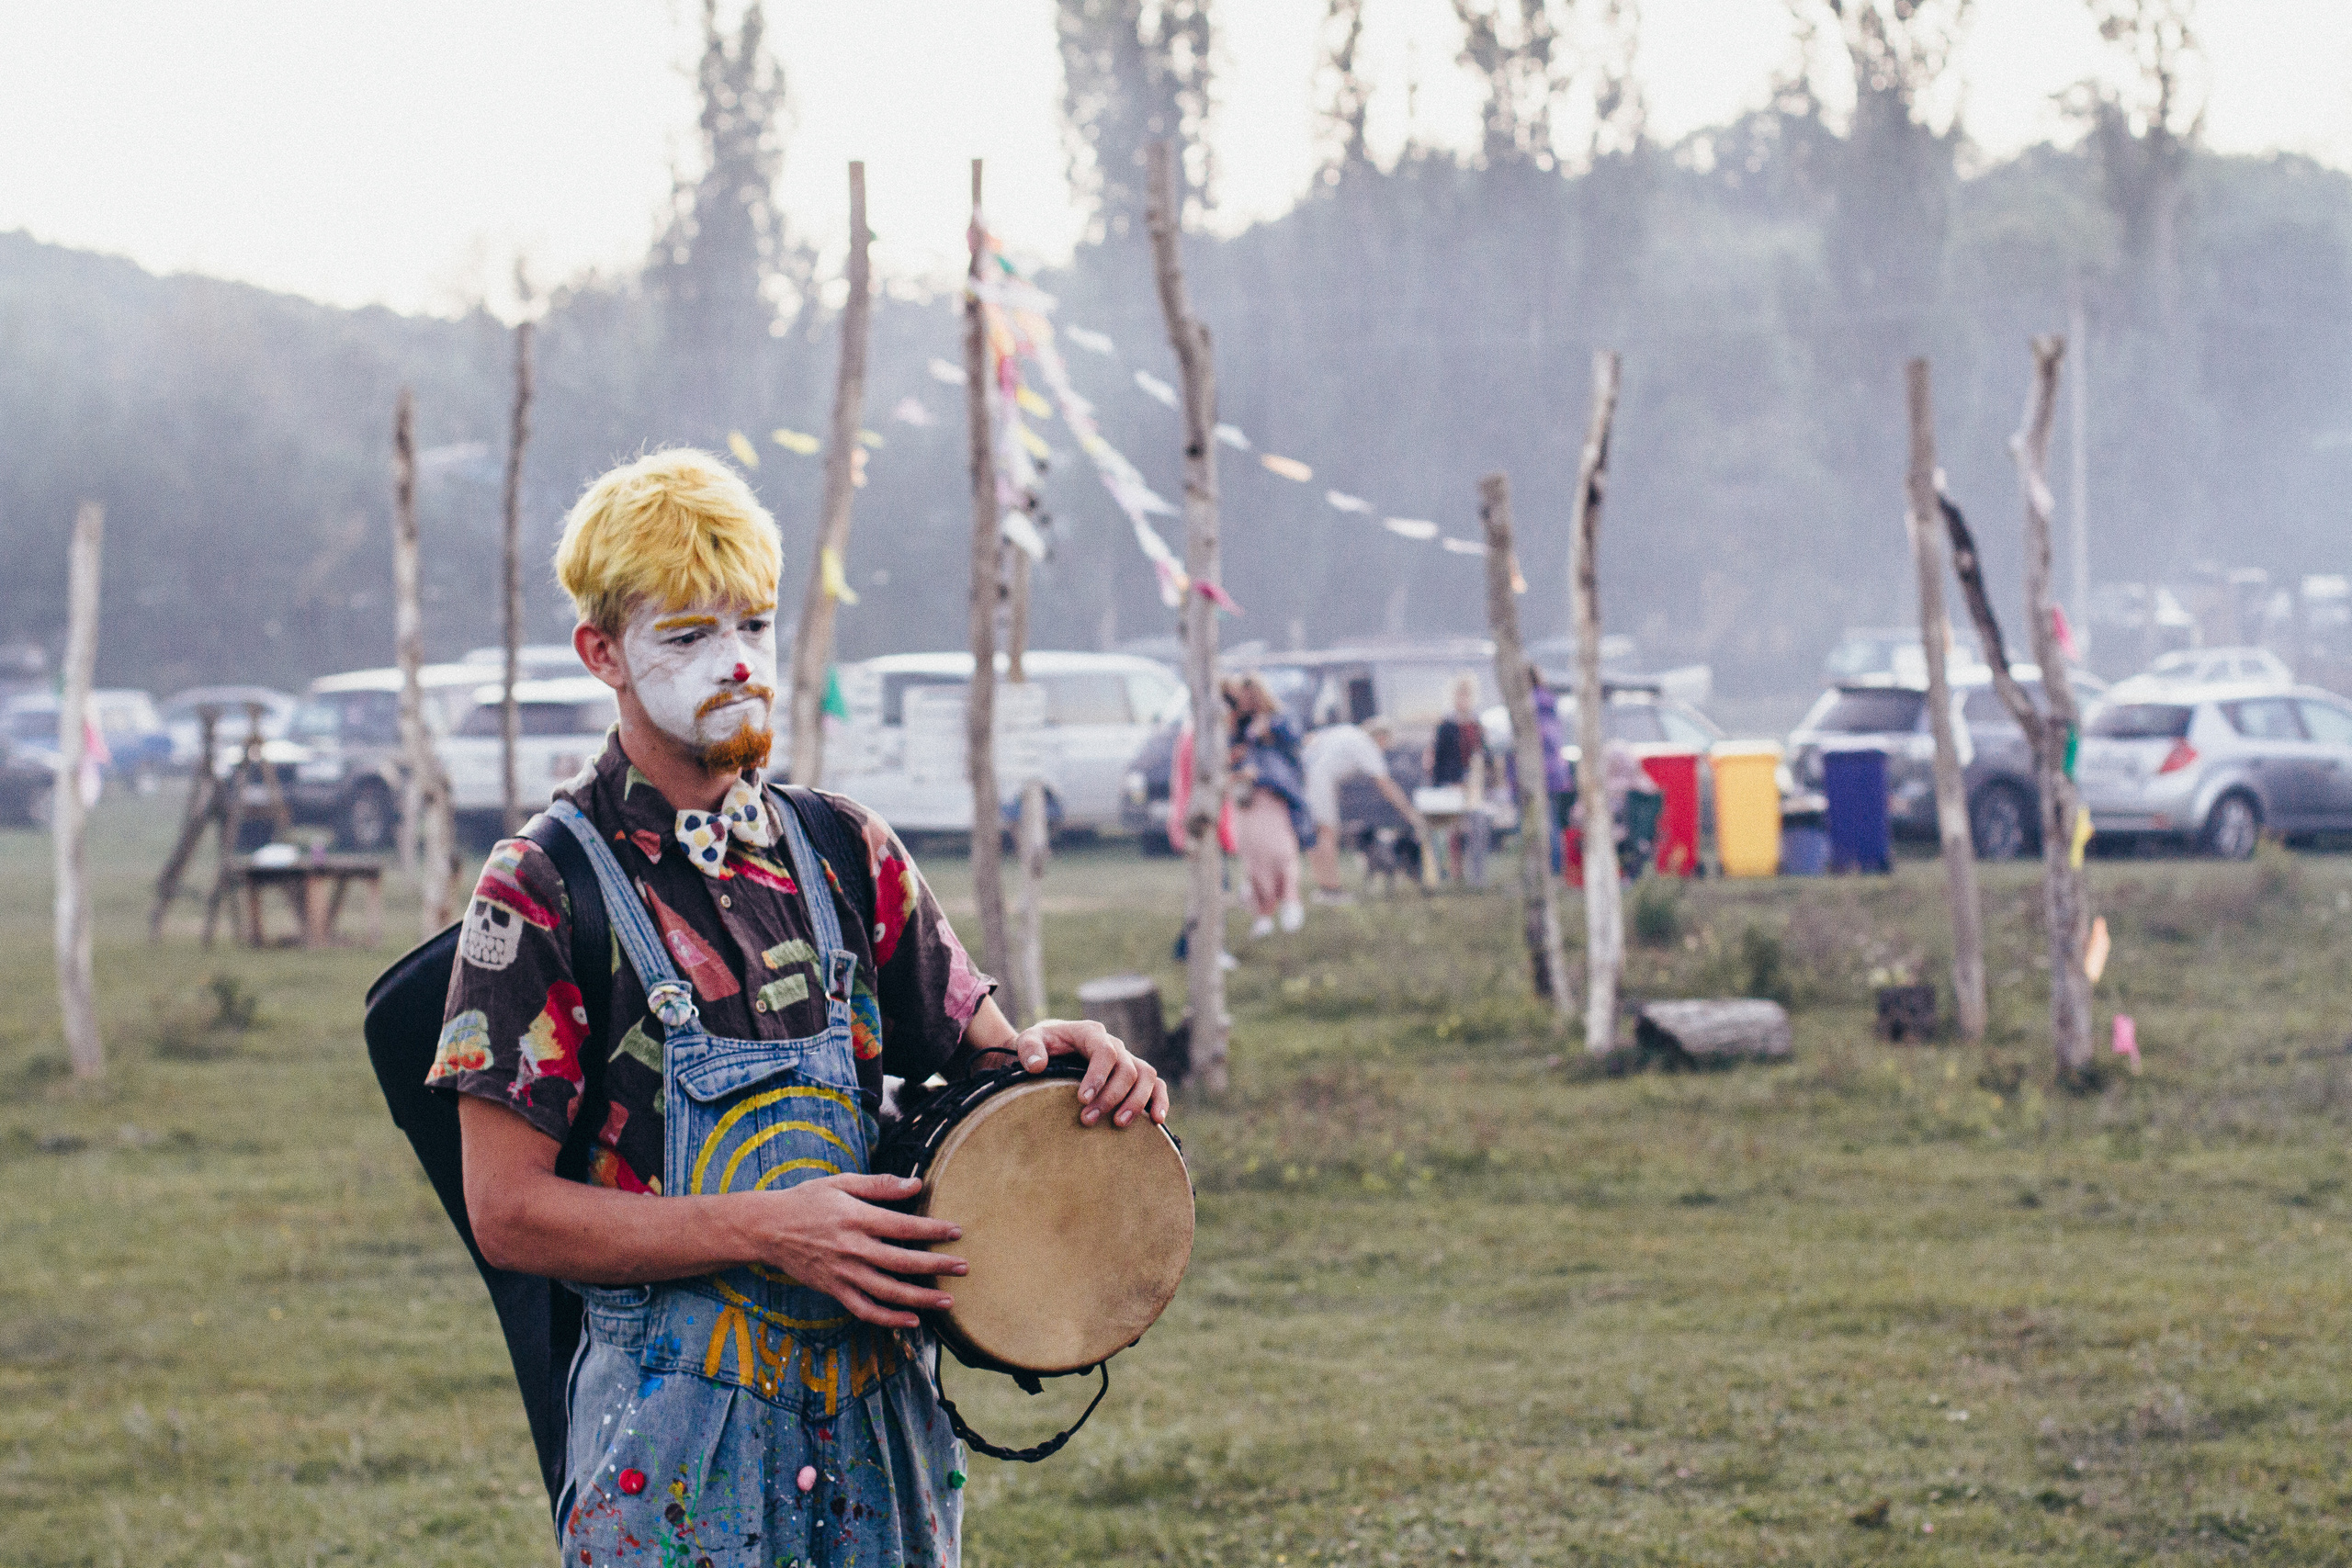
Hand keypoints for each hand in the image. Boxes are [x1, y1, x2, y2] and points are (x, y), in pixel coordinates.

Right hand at [731, 1173, 966, 1328]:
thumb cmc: (807, 1200)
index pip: (904, 1227)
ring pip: (888, 1292)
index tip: (956, 1232)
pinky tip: (912, 1321)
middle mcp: (853, 1248)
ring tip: (948, 1300)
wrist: (768, 1228)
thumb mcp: (841, 1183)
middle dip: (937, 1266)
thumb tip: (915, 1184)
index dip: (933, 1230)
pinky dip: (889, 1319)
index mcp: (857, 1218)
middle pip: (902, 1262)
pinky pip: (865, 1310)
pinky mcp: (834, 1290)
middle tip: (963, 1267)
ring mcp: (843, 1273)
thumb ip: (879, 1185)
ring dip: (921, 1298)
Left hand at [1010, 1017, 1168, 1128]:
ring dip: (1136, 1102)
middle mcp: (1114, 1045)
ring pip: (1146, 1076)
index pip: (1105, 1051)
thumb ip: (1029, 1048)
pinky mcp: (1135, 1076)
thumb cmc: (1041, 1046)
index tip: (1082, 1099)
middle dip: (1110, 1097)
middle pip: (1126, 1068)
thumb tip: (1037, 1066)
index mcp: (1091, 1033)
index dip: (1098, 1076)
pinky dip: (1160, 1101)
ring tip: (1118, 1123)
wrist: (1051, 1049)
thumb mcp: (1028, 1040)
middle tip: (1087, 1120)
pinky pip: (1157, 1085)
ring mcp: (1128, 1060)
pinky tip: (1156, 1121)